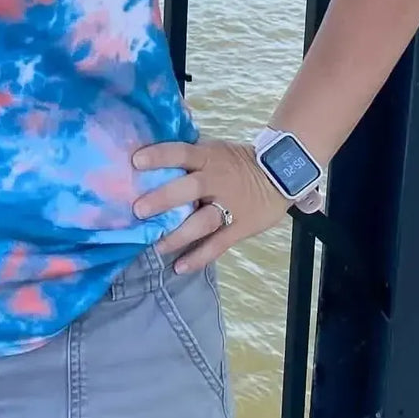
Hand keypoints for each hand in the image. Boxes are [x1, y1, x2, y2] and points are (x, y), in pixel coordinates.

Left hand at [131, 138, 291, 272]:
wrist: (282, 175)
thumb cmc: (237, 162)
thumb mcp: (215, 150)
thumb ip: (189, 156)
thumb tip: (151, 153)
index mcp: (208, 158)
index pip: (181, 152)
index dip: (160, 156)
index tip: (136, 162)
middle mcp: (216, 181)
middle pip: (189, 189)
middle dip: (163, 199)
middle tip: (138, 210)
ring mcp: (229, 206)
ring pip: (202, 221)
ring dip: (178, 235)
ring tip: (156, 246)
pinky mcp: (239, 227)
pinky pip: (217, 245)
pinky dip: (198, 257)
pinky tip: (179, 267)